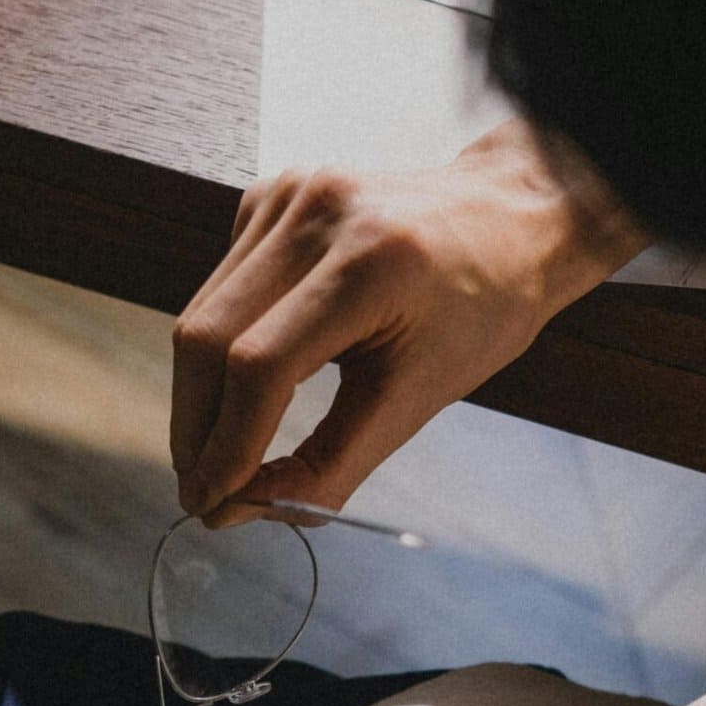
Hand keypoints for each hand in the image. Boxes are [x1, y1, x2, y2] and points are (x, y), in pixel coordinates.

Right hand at [171, 119, 646, 520]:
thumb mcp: (418, 399)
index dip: (225, 445)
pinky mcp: (269, 196)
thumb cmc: (481, 308)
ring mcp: (286, 196)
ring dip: (199, 397)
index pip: (260, 366)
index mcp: (368, 265)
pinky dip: (221, 350)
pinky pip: (219, 289)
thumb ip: (330, 464)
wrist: (509, 218)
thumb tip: (242, 509)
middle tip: (202, 493)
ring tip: (215, 455)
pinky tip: (249, 379)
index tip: (212, 504)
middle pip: (207, 339)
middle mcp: (315, 216)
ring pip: (200, 316)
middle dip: (196, 430)